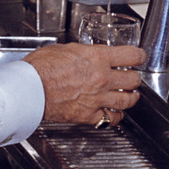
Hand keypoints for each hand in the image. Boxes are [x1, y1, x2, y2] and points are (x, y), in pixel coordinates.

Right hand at [23, 42, 143, 124]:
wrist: (29, 88)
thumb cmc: (40, 67)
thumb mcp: (64, 49)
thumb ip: (82, 53)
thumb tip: (85, 54)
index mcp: (97, 58)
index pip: (131, 56)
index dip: (139, 56)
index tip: (139, 58)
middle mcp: (102, 79)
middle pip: (133, 80)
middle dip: (134, 78)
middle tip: (133, 78)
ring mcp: (97, 99)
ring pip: (127, 101)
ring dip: (131, 98)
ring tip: (131, 97)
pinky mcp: (88, 115)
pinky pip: (111, 119)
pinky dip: (115, 117)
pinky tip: (114, 114)